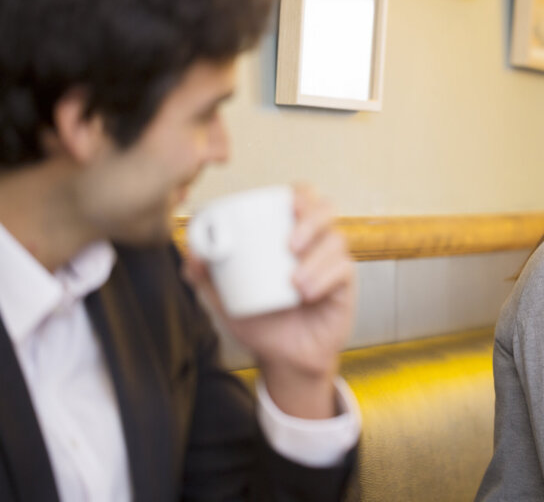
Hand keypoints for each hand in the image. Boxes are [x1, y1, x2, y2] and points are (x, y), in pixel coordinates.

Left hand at [183, 185, 355, 418]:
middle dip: (310, 220)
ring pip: (336, 241)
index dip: (301, 193)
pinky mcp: (344, 286)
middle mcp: (315, 243)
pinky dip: (324, 278)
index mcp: (288, 234)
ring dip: (315, 258)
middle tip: (289, 245)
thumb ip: (205, 277)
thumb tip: (191, 255)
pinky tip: (307, 294)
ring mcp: (332, 263)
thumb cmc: (260, 322)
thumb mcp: (226, 299)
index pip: (303, 198)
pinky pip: (343, 270)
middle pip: (326, 210)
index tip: (288, 203)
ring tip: (294, 282)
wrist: (282, 358)